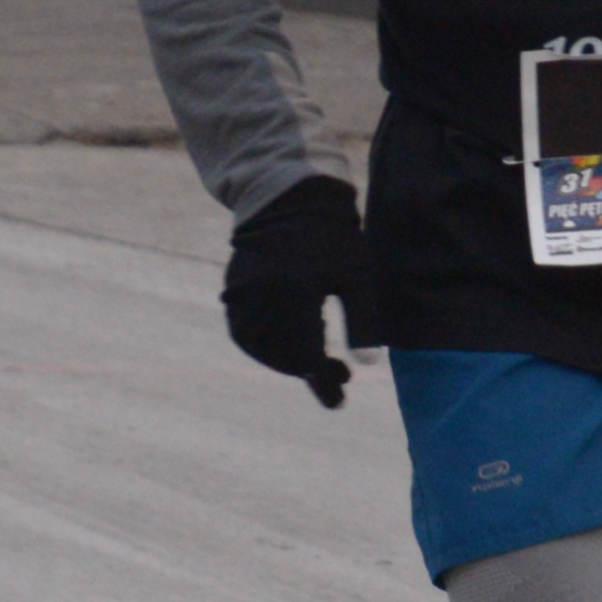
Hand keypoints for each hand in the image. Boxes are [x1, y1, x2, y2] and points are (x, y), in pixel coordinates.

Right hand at [221, 173, 373, 407]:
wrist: (291, 199)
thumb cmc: (335, 238)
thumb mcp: (358, 276)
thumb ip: (363, 322)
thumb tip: (368, 366)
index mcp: (297, 295)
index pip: (308, 355)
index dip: (323, 381)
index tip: (339, 401)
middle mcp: (264, 298)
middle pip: (281, 354)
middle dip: (308, 370)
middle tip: (337, 373)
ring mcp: (243, 294)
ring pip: (258, 347)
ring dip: (284, 360)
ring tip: (315, 359)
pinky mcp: (233, 289)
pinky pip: (242, 330)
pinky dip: (261, 344)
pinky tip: (285, 344)